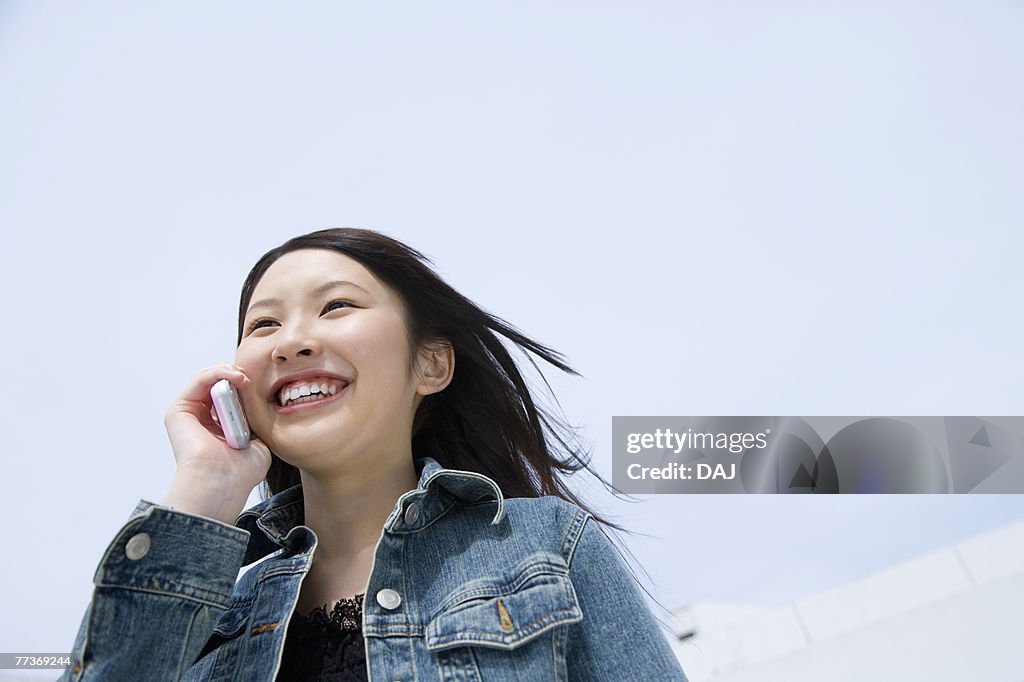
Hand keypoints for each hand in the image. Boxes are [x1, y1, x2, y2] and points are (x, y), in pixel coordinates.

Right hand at [161, 363, 272, 522]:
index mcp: (219, 427)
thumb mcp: (258, 440)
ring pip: (209, 378)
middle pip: (220, 383)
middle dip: (238, 375)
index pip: (233, 395)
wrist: (222, 483)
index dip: (247, 386)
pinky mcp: (179, 411)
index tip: (263, 386)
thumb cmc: (241, 471)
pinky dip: (218, 373)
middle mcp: (202, 419)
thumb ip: (256, 420)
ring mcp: (189, 414)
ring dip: (230, 372)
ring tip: (245, 379)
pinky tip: (235, 378)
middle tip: (252, 379)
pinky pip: (199, 380)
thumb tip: (258, 399)